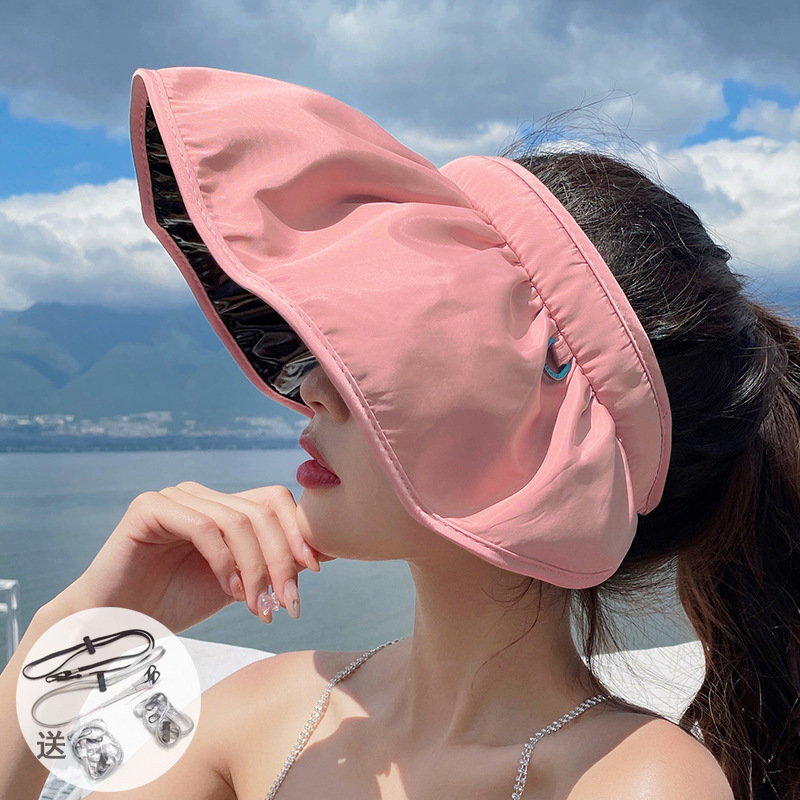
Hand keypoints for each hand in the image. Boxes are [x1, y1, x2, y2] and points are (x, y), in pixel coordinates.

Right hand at [51, 482, 332, 632]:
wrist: (118, 625)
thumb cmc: (176, 603)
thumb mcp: (239, 584)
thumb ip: (272, 564)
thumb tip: (328, 550)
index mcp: (222, 506)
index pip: (275, 500)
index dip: (298, 532)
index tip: (314, 571)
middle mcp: (201, 494)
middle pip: (263, 510)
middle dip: (282, 559)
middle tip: (288, 603)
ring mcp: (175, 496)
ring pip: (238, 520)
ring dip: (257, 568)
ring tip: (260, 608)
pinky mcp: (150, 507)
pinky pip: (204, 526)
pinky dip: (226, 561)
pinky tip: (230, 591)